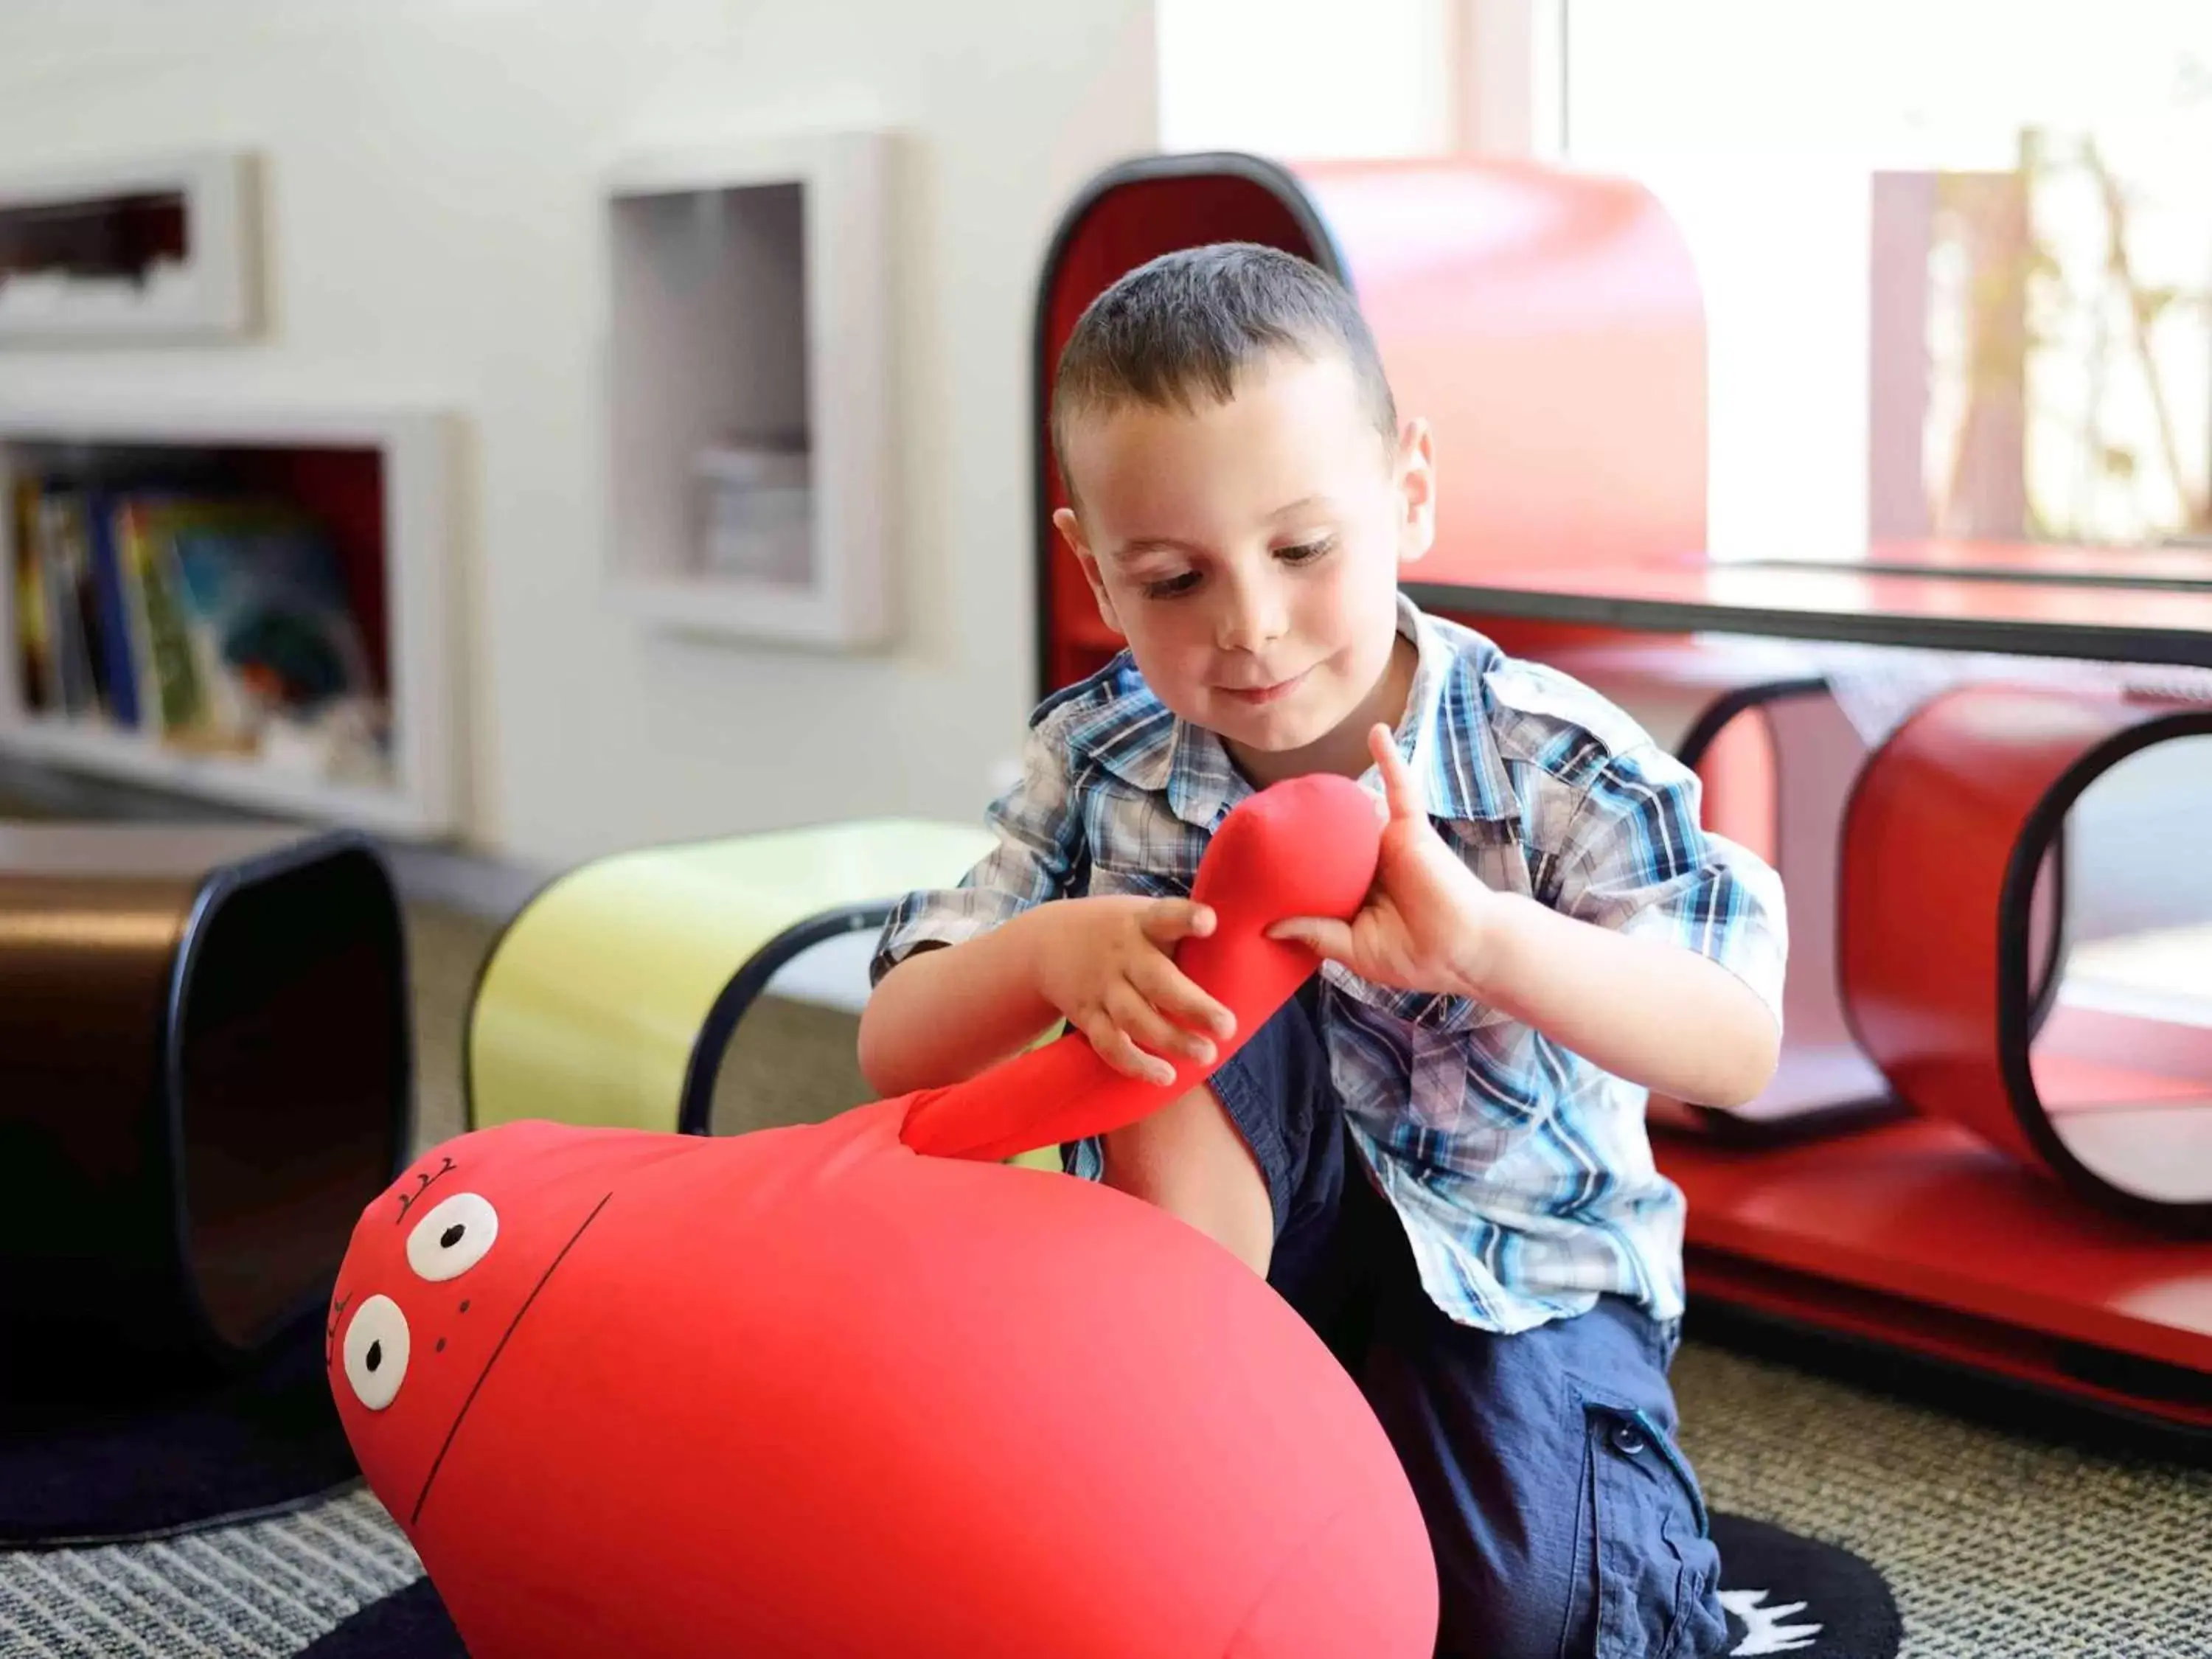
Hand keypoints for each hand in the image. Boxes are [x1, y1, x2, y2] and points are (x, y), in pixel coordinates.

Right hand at [1026, 896, 1238, 1085]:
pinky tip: (1164, 1076)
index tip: (1209, 922)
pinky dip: (1135, 1063)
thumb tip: (1257, 938)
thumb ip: (1182, 929)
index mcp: (1142, 923)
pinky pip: (1109, 1044)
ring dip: (1170, 1040)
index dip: (1186, 918)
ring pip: (1135, 1018)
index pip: (1166, 916)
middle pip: (1156, 981)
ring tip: (1206, 1055)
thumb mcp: (1144, 915)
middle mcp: (1122, 955)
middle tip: (1227, 1026)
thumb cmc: (1120, 930)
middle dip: (1192, 1005)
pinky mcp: (1087, 1016)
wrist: (1046, 942)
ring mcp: (1102, 987)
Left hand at [1266, 724, 1500, 995]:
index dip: (1293, 860)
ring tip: (1300, 784)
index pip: (1319, 869)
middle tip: (1268, 816)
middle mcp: (1371, 862)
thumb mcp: (1354, 949)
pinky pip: (1400, 787)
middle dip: (1306, 825)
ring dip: (1335, 795)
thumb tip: (1268, 927)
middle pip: (1333, 835)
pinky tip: (1377, 732)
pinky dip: (1390, 758)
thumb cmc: (1414, 956)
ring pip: (1357, 810)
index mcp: (1358, 890)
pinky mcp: (1411, 829)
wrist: (1461, 951)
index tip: (1258, 856)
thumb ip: (1315, 933)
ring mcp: (1390, 842)